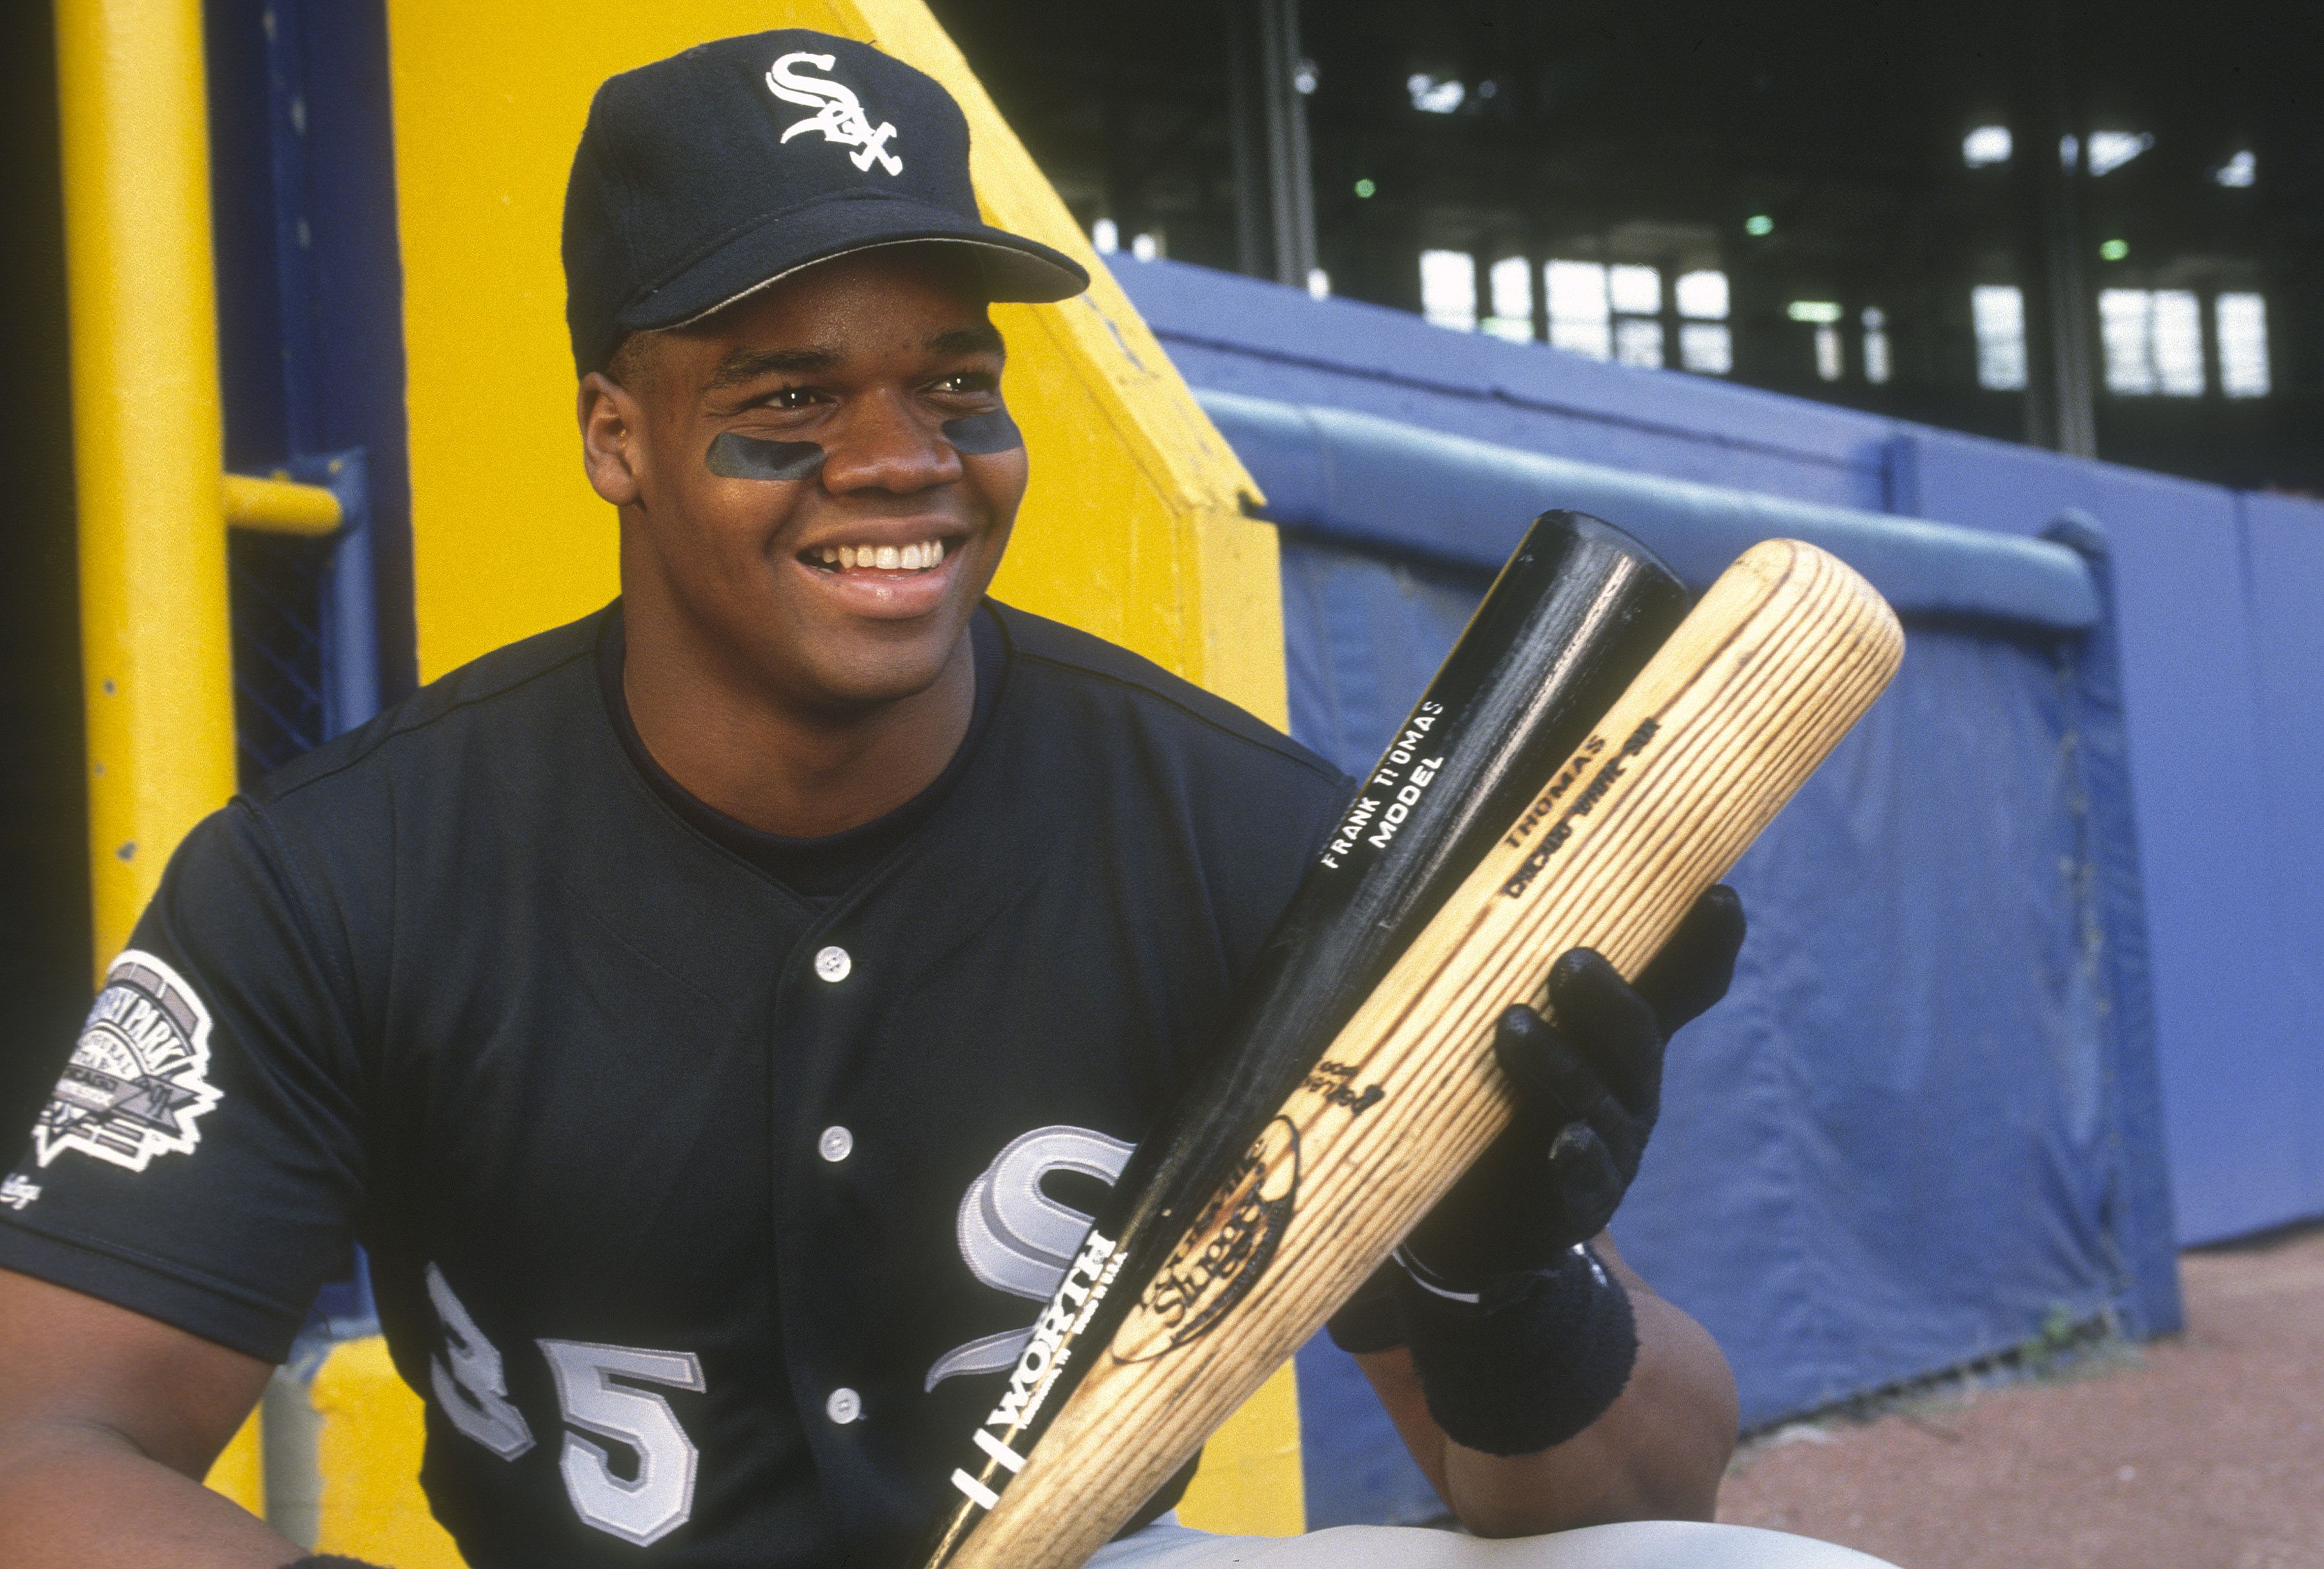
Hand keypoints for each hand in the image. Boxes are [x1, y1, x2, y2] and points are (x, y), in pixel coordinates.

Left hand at [1399, 885, 1745, 1297]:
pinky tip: (1563, 1140)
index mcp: (1620, 1043)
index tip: (1720, 897)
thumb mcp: (1509, 1035)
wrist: (1472, 1228)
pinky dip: (1576, 1158)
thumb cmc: (1491, 1106)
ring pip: (1601, 1103)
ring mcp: (1608, 1152)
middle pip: (1639, 1043)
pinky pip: (1584, 1180)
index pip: (1680, 989)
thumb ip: (1504, 975)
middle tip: (1571, 963)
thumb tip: (1474, 884)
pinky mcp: (1572, 1208)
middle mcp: (1629, 1093)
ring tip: (1513, 1027)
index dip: (1704, 947)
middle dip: (1610, 1003)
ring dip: (1562, 1064)